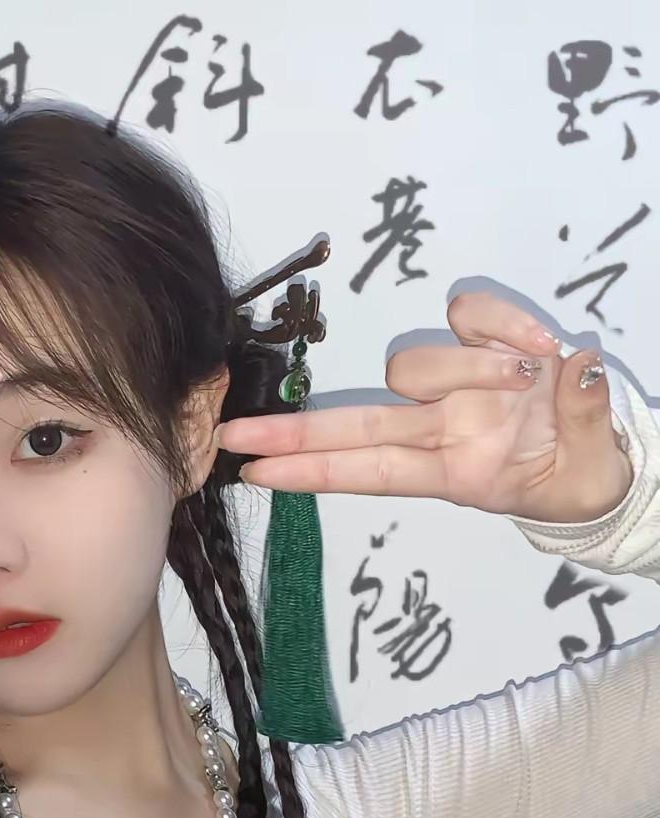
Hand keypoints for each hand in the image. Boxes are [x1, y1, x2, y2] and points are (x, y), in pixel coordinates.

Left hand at [214, 290, 633, 523]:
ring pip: (411, 365)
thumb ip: (586, 419)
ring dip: (465, 365)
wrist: (609, 464)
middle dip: (292, 430)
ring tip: (531, 377)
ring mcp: (458, 385)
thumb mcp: (588, 472)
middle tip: (232, 431)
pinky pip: (469, 315)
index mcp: (454, 473)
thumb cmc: (582, 478)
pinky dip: (502, 322)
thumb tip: (575, 370)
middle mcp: (441, 429)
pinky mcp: (486, 344)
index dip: (312, 471)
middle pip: (353, 426)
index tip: (253, 472)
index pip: (368, 473)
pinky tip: (542, 348)